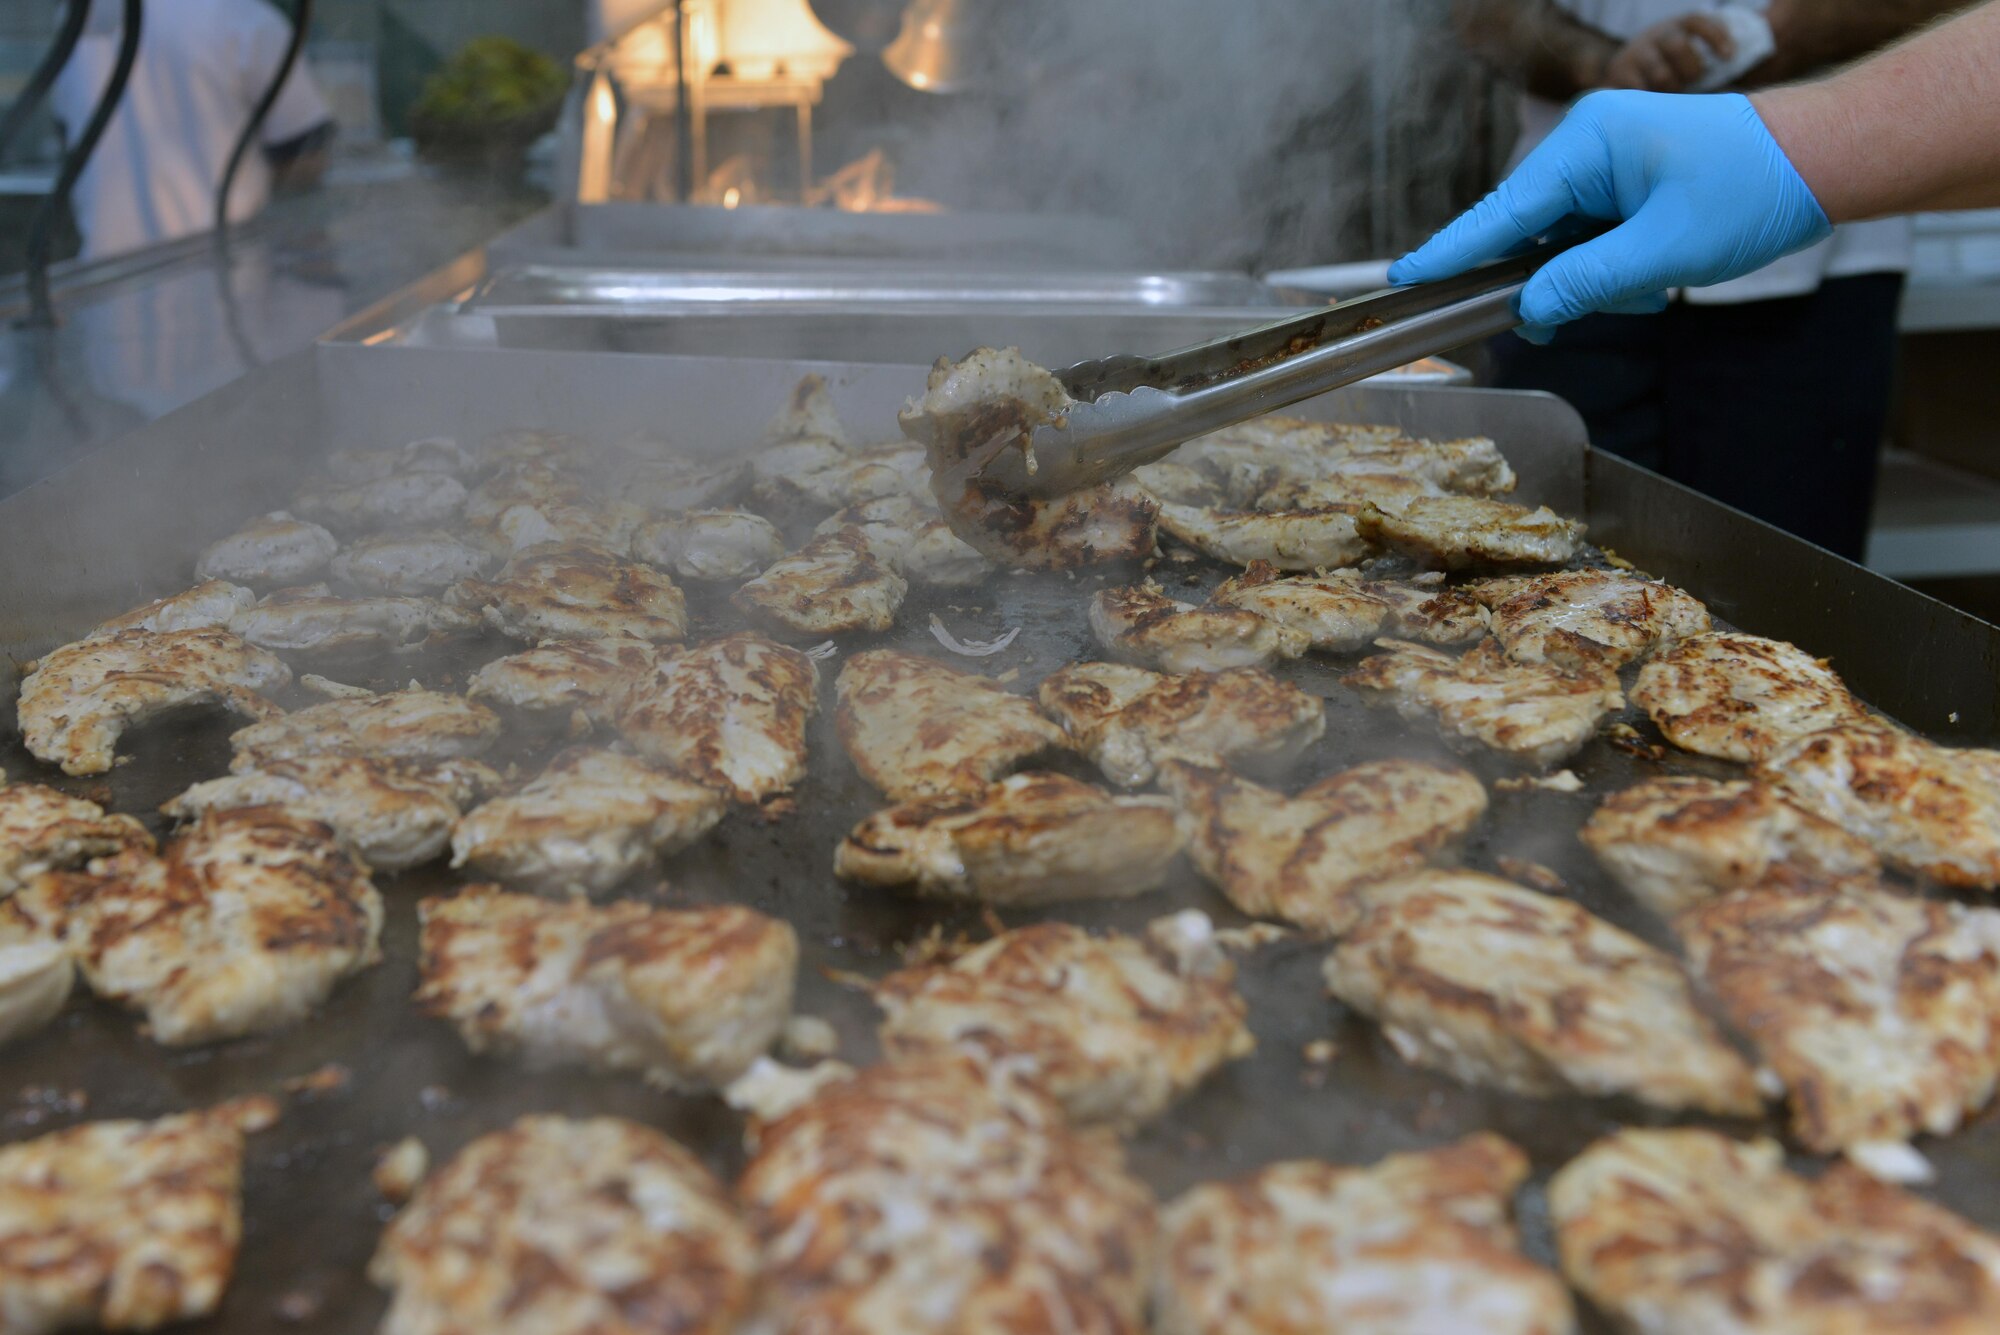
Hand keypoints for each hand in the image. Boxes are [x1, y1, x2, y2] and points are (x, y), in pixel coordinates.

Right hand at [1387, 91, 1830, 338]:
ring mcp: (1606, 167)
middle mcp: (1587, 148)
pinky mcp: (1624, 187)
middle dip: (1557, 282)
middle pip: (1529, 234)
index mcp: (1588, 144)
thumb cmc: (1752, 188)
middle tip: (1573, 313)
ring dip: (1598, 282)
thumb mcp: (1666, 249)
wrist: (1820, 160)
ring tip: (1653, 286)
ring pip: (1564, 248)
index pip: (1500, 210)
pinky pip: (1591, 243)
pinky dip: (1615, 273)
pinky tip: (1655, 280)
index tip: (1403, 277)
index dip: (1451, 250)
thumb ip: (1587, 283)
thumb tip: (1529, 311)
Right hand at [1602, 12, 1734, 90]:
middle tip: (1692, 82)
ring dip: (1672, 89)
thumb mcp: (1686, 56)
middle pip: (1678, 46)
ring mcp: (1635, 54)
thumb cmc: (1669, 67)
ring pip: (1660, 75)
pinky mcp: (1618, 73)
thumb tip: (1737, 81)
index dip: (1715, 36)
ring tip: (1671, 96)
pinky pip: (1639, 91)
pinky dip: (1650, 99)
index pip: (1697, 22)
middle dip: (1691, 69)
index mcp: (1675, 26)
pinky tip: (1652, 104)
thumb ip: (1705, 63)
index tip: (1728, 57)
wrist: (1625, 69)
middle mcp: (1654, 36)